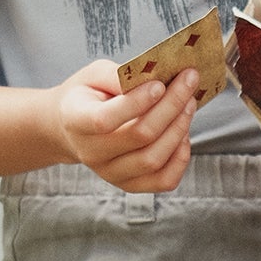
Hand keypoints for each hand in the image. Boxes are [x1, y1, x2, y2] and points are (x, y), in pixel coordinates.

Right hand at [53, 60, 198, 192]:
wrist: (71, 128)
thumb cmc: (87, 95)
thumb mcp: (94, 75)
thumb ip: (118, 76)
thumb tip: (153, 80)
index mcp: (76, 121)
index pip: (105, 119)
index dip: (137, 102)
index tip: (160, 84)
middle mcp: (91, 153)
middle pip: (140, 136)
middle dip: (171, 106)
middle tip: (189, 82)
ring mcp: (111, 173)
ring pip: (154, 159)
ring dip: (180, 128)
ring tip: (189, 103)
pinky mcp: (130, 185)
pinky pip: (164, 180)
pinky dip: (181, 157)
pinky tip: (183, 134)